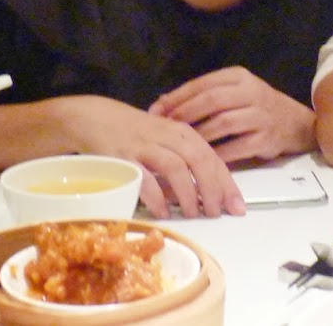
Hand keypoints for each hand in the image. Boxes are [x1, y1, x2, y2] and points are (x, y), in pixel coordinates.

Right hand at [54, 95, 242, 218]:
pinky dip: (156, 197)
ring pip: (176, 167)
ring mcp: (145, 145)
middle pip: (199, 161)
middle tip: (215, 212)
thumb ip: (186, 163)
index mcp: (182, 133)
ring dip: (188, 194)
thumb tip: (208, 194)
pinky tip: (162, 211)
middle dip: (212, 190)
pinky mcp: (124, 157)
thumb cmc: (134, 133)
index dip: (227, 184)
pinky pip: (144, 178)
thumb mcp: (166, 141)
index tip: (237, 206)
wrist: (95, 118)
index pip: (213, 158)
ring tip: (192, 213)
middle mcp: (167, 136)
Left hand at [148, 66, 315, 164]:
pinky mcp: (266, 139)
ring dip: (199, 134)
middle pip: (212, 101)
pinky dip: (217, 154)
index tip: (156, 110)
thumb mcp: (232, 92)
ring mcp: (261, 116)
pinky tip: (201, 159)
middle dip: (184, 114)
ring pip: (223, 123)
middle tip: (165, 127)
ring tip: (180, 144)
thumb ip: (201, 96)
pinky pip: (236, 147)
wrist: (294, 122)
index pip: (203, 84)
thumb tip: (161, 104)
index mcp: (239, 77)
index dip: (177, 97)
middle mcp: (252, 92)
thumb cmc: (255, 106)